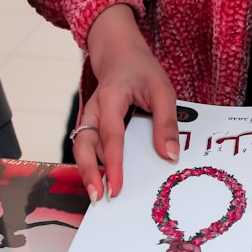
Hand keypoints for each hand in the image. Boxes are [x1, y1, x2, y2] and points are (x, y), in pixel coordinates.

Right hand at [74, 5, 179, 201]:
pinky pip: (87, 146)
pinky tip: (103, 180)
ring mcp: (89, 117)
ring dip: (87, 171)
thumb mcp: (162, 90)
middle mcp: (93, 110)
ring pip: (81, 147)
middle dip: (88, 173)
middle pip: (83, 144)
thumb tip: (170, 156)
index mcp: (110, 99)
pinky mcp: (90, 124)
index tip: (116, 188)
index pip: (111, 136)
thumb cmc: (141, 70)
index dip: (113, 164)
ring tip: (98, 195)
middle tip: (99, 198)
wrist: (119, 52)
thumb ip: (166, 123)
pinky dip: (92, 163)